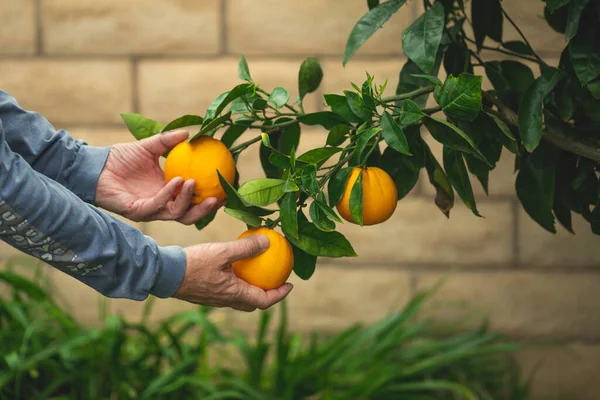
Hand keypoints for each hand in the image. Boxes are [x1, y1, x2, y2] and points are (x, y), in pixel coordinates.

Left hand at [96, 130, 221, 223]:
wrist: (95, 166)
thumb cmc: (120, 158)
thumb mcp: (149, 147)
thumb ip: (168, 141)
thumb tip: (189, 132)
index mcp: (167, 192)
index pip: (192, 201)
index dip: (208, 199)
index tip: (224, 190)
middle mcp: (161, 205)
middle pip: (189, 215)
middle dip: (205, 210)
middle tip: (218, 198)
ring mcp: (150, 209)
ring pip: (176, 214)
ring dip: (187, 200)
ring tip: (193, 182)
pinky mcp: (137, 211)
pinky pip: (157, 205)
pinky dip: (168, 193)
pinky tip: (176, 181)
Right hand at [174, 234, 293, 311]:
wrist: (164, 273)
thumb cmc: (194, 263)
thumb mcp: (223, 251)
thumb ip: (246, 248)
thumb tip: (268, 242)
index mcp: (234, 294)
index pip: (264, 301)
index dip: (279, 295)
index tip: (289, 285)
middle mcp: (225, 300)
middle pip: (252, 303)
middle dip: (267, 295)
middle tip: (275, 281)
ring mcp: (214, 299)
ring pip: (239, 298)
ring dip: (251, 290)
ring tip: (256, 274)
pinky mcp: (204, 294)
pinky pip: (226, 292)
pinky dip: (236, 285)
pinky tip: (233, 269)